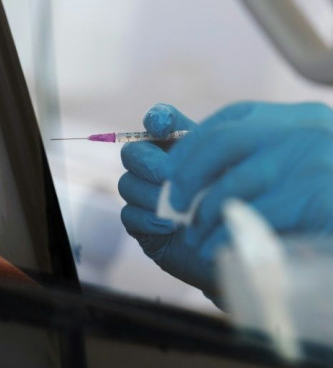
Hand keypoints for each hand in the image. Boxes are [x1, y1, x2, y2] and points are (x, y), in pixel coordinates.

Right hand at [118, 103, 217, 295]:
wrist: (235, 248)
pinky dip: (148, 219)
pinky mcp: (140, 224)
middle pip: (132, 153)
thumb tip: (201, 141)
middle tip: (167, 174)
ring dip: (150, 195)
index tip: (162, 126)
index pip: (158, 121)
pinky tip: (169, 225)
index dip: (156, 119)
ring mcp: (144, 196)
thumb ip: (216, 154)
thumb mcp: (236, 173)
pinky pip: (128, 214)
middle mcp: (156, 167)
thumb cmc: (238, 205)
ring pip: (127, 184)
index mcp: (180, 146)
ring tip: (176, 207)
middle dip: (148, 163)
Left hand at [164, 101, 332, 259]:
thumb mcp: (292, 163)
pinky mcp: (317, 196)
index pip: (229, 119)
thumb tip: (180, 152)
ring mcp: (313, 161)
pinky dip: (225, 234)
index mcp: (296, 118)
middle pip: (222, 143)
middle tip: (172, 201)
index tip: (169, 171)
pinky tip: (216, 247)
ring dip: (204, 212)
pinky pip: (252, 216)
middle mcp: (304, 130)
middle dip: (187, 174)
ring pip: (233, 183)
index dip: (190, 145)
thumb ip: (250, 154)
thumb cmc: (323, 197)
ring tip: (196, 233)